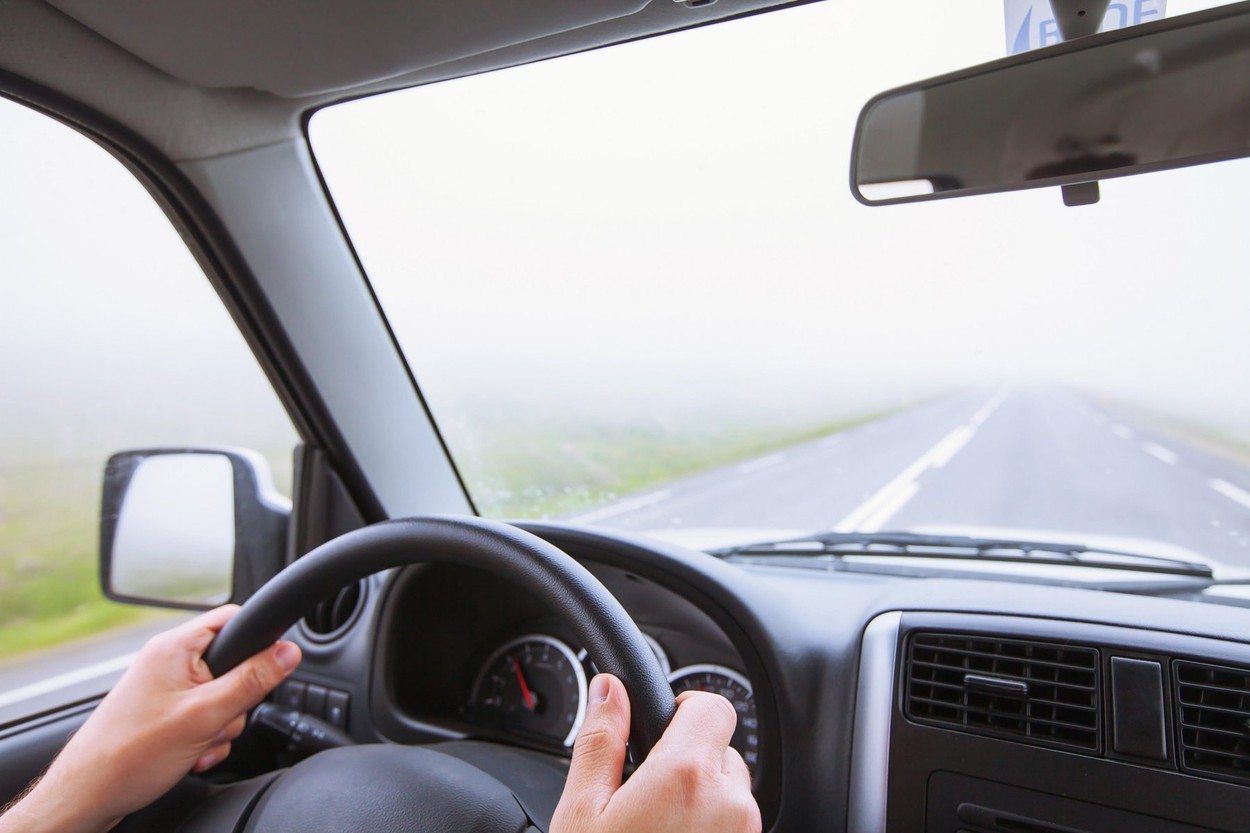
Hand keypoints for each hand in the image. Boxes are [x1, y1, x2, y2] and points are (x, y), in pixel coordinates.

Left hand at [0, 605, 299, 832]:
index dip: (258, 640)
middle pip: (234, 664)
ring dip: (220, 726)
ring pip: (222, 697)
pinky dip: (206, 738)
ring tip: (195, 744)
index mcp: (174, 647)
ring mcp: (165, 689)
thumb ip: (252, 680)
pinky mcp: (164, 713)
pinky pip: (205, 717)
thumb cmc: (128, 755)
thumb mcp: (204, 715)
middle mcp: (168, 662)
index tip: (268, 669)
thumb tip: (289, 652)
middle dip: (235, 701)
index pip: (234, 618)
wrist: (87, 797)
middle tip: (215, 721)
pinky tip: (190, 755)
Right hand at [550, 673, 760, 832]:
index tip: (661, 730)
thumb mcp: (582, 812)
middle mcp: (730, 804)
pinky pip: (733, 826)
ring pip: (729, 794)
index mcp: (686, 777)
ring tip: (658, 828)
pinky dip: (711, 828)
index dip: (684, 710)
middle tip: (646, 797)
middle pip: (719, 752)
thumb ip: (599, 742)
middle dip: (686, 764)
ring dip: (702, 801)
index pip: (712, 706)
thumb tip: (608, 690)